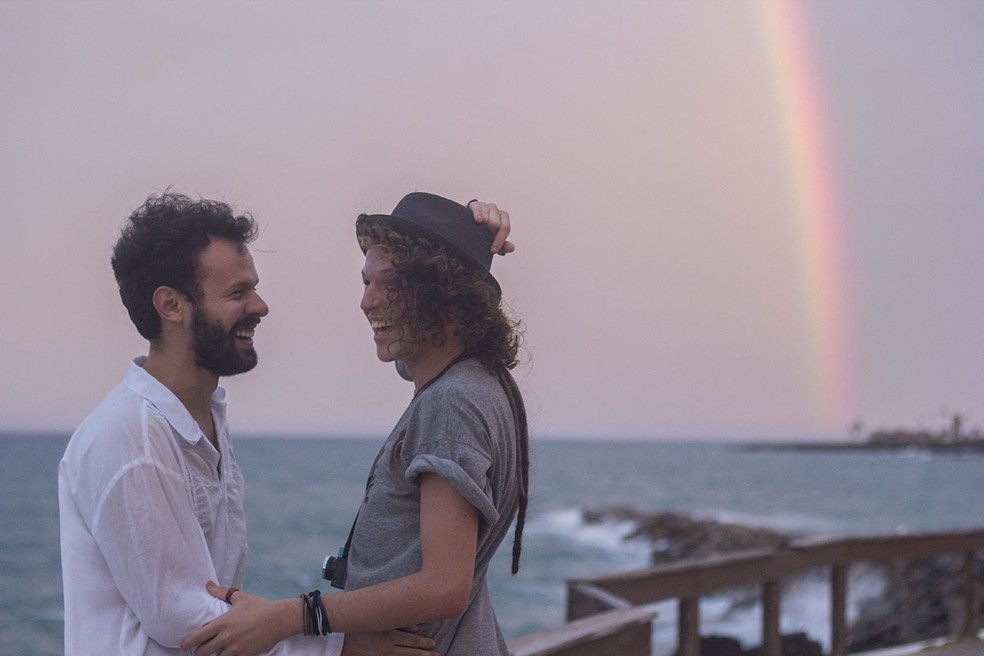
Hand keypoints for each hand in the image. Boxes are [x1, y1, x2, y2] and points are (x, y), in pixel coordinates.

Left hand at [180, 581, 294, 655]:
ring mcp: (235, 648)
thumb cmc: (259, 607)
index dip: (188, 642)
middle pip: (203, 652)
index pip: (198, 636)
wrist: (279, 619)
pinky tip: (228, 654)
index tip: (183, 645)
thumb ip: (222, 592)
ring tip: (215, 652)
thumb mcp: (240, 598)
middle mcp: (226, 637)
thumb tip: (208, 584)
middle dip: (199, 652)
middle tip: (200, 650)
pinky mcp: (245, 655)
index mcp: (223, 623)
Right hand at [342, 628, 438, 655]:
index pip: (412, 640)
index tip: (433, 644)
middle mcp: (388, 649)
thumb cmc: (358, 626)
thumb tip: (416, 625)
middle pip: (411, 653)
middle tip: (438, 655)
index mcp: (389, 636)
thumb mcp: (379, 620)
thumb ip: (398, 621)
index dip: (424, 643)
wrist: (338, 640)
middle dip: (425, 655)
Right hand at [468, 201, 513, 255]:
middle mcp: (495, 211)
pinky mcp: (475, 205)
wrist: (469, 222)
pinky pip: (478, 208)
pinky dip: (478, 214)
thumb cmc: (484, 231)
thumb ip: (503, 245)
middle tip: (484, 239)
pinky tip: (478, 220)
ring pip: (488, 216)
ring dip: (485, 224)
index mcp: (503, 218)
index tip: (493, 250)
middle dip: (490, 233)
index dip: (500, 239)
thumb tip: (512, 248)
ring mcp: (485, 207)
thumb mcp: (493, 239)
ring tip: (480, 231)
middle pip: (496, 223)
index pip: (506, 228)